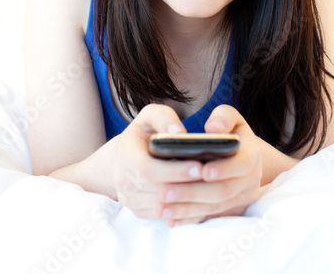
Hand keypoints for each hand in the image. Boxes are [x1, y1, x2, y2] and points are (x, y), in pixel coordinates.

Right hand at [110, 104, 204, 219]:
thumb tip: (180, 132)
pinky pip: (164, 216)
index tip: (199, 166)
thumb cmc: (141, 134)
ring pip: (163, 206)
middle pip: (159, 191)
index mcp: (127, 155)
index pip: (150, 169)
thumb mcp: (149, 117)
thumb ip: (163, 117)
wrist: (120, 158)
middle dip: (187, 186)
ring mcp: (131, 199)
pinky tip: (203, 200)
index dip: (175, 170)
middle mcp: (125, 181)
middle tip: (213, 180)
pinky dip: (184, 210)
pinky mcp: (139, 211)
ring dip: (188, 201)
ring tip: (212, 190)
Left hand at [157, 105, 262, 226]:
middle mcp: (250, 179)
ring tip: (161, 207)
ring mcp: (241, 197)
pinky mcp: (230, 210)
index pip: (241, 164)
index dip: (223, 168)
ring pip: (214, 207)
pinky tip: (170, 219)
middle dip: (194, 193)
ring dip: (187, 209)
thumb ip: (223, 117)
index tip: (202, 170)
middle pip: (224, 191)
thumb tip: (214, 129)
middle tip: (165, 192)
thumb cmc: (227, 130)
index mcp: (251, 154)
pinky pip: (209, 217)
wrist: (239, 152)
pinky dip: (189, 218)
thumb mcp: (228, 116)